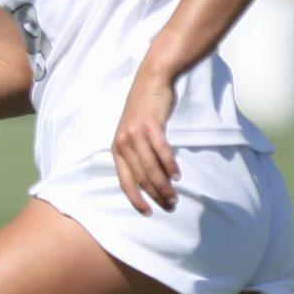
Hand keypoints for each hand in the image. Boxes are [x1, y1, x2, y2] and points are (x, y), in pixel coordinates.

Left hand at [111, 69, 180, 213]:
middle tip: (170, 206)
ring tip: (175, 196)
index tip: (148, 212)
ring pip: (151, 168)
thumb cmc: (144, 110)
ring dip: (164, 185)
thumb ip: (136, 154)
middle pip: (140, 178)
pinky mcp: (150, 125)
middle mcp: (123, 143)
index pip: (125, 181)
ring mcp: (135, 134)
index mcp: (117, 148)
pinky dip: (169, 165)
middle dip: (155, 196)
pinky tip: (177, 175)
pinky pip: (161, 151)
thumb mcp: (132, 133)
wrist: (151, 80)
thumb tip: (148, 179)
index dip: (136, 199)